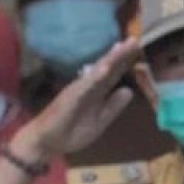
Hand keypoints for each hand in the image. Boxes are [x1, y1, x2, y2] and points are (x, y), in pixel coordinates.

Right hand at [11, 37, 141, 161]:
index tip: (138, 47)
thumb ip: (113, 107)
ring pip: (96, 73)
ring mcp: (77, 91)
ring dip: (110, 59)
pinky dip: (94, 77)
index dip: (125, 62)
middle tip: (135, 39)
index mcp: (96, 93)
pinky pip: (83, 86)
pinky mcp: (68, 98)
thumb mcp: (99, 122)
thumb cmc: (69, 133)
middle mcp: (87, 88)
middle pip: (106, 68)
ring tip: (123, 46)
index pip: (112, 74)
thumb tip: (128, 90)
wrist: (45, 144)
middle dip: (121, 54)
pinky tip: (105, 68)